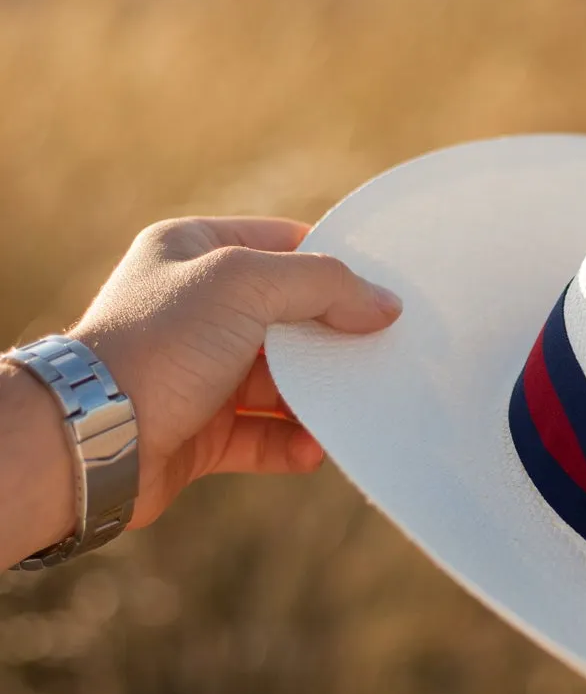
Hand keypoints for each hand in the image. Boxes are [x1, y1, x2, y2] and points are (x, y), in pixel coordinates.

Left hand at [1, 217, 398, 563]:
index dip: (332, 264)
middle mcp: (194, 309)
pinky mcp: (200, 432)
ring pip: (279, 383)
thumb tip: (385, 303)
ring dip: (316, 398)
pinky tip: (314, 449)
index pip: (280, 244)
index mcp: (193, 252)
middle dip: (331, 338)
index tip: (383, 288)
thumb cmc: (158, 345)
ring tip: (352, 408)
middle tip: (381, 351)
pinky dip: (291, 443)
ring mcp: (197, 372)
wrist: (93, 436)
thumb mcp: (245, 285)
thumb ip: (322, 284)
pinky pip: (261, 436)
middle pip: (286, 317)